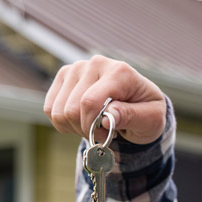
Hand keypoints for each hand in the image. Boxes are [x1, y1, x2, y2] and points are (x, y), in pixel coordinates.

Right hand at [44, 56, 166, 144]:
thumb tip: (107, 118)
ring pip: (58, 111)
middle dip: (86, 130)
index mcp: (119, 71)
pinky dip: (64, 123)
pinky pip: (50, 109)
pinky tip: (82, 120)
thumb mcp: (151, 119)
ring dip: (75, 127)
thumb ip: (132, 116)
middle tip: (104, 133)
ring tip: (95, 125)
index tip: (109, 137)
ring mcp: (76, 68)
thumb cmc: (147, 112)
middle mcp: (95, 64)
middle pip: (71, 109)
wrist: (140, 104)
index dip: (93, 127)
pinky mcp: (64, 77)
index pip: (89, 102)